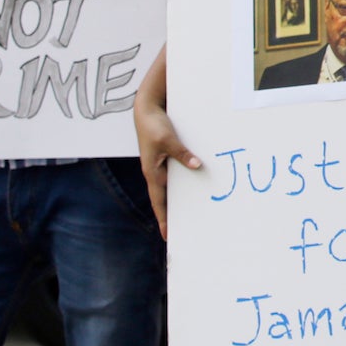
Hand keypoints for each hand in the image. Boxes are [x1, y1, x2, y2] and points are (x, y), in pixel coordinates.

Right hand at [134, 50, 197, 237]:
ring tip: (195, 211)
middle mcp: (156, 172)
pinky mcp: (167, 156)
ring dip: (181, 197)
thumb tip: (196, 166)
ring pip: (173, 187)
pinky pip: (177, 173)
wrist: (147, 109)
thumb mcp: (168, 140)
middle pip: (166, 199)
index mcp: (152, 173)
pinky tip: (198, 181)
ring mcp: (161, 165)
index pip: (159, 202)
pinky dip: (186, 179)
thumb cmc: (154, 125)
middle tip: (185, 230)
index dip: (164, 219)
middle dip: (173, 214)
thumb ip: (182, 154)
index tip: (168, 236)